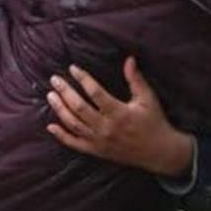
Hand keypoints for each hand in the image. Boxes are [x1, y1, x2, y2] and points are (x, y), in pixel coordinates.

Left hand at [46, 59, 194, 177]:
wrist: (159, 152)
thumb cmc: (154, 122)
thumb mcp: (148, 99)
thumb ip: (136, 79)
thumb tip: (129, 59)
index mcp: (119, 113)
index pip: (95, 93)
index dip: (83, 79)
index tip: (73, 68)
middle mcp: (107, 128)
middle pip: (79, 108)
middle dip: (65, 92)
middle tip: (54, 80)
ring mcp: (100, 141)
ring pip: (74, 125)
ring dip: (60, 110)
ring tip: (50, 96)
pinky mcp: (97, 151)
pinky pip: (75, 144)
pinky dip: (62, 136)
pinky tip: (50, 126)